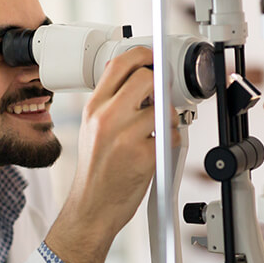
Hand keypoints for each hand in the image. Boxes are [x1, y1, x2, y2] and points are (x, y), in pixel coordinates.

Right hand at [46, 46, 177, 262]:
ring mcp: (127, 137)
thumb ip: (110, 103)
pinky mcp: (146, 157)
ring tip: (154, 134)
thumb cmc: (96, 171)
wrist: (92, 207)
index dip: (142, 55)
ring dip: (166, 120)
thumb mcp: (91, 128)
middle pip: (147, 79)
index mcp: (94, 109)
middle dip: (159, 86)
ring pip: (164, 109)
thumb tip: (137, 79)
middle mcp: (107, 119)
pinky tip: (155, 152)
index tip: (153, 56)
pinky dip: (170, 143)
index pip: (120, 65)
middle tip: (160, 97)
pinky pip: (171, 136)